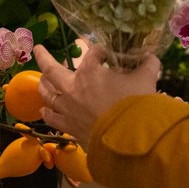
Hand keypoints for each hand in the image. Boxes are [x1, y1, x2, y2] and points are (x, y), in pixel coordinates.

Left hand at [34, 44, 159, 145]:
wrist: (127, 138)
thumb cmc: (134, 105)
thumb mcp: (146, 79)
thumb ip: (148, 64)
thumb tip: (150, 57)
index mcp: (90, 71)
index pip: (92, 54)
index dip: (100, 51)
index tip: (107, 54)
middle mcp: (73, 87)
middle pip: (52, 69)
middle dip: (44, 57)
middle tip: (38, 49)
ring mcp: (67, 107)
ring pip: (48, 93)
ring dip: (43, 84)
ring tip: (40, 79)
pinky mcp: (68, 126)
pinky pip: (52, 118)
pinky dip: (46, 112)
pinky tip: (43, 109)